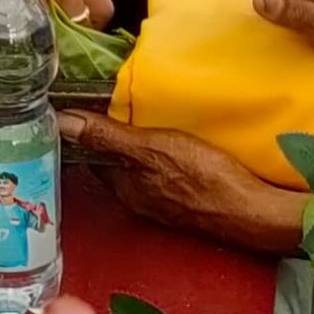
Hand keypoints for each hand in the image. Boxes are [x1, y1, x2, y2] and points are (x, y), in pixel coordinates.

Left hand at [61, 109, 308, 255]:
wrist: (254, 213)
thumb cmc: (203, 178)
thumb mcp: (151, 149)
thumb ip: (107, 136)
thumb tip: (59, 121)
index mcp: (123, 187)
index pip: (90, 155)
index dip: (86, 129)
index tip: (83, 100)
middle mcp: (137, 198)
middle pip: (113, 162)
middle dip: (110, 135)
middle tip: (111, 100)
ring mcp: (163, 202)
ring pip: (138, 168)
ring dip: (136, 145)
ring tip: (141, 114)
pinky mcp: (187, 201)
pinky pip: (162, 173)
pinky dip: (160, 155)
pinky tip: (173, 141)